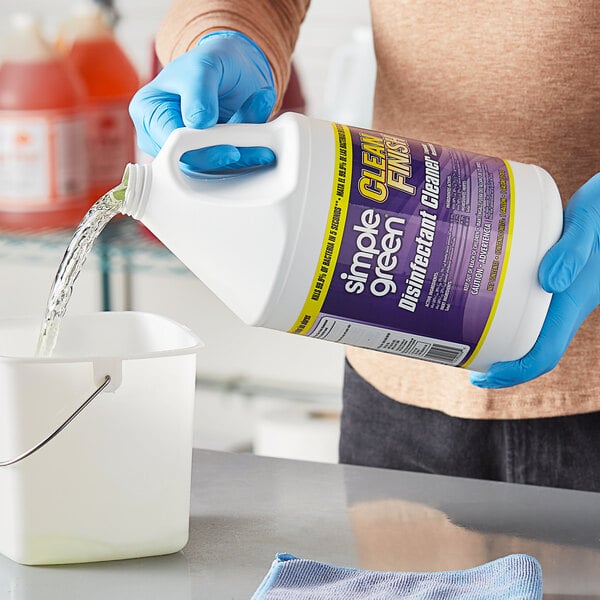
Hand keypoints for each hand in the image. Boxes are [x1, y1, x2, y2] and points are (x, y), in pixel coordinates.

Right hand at [129, 30, 276, 171]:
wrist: (232, 68)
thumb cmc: (210, 63)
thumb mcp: (203, 64)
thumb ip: (198, 91)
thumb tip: (197, 123)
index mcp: (148, 112)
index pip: (169, 143)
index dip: (200, 149)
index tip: (230, 149)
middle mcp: (161, 138)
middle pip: (192, 161)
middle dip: (228, 151)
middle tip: (255, 136)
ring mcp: (185, 152)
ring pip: (215, 168)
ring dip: (245, 149)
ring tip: (261, 120)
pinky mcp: (209, 160)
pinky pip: (230, 166)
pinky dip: (250, 150)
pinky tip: (262, 131)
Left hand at [470, 172, 599, 387]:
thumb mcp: (590, 221)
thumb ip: (574, 249)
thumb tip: (549, 282)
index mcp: (574, 301)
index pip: (545, 352)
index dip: (514, 372)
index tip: (483, 377)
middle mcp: (566, 304)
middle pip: (532, 348)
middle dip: (500, 363)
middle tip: (462, 358)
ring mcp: (560, 293)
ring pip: (530, 330)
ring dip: (501, 340)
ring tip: (465, 336)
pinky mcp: (554, 279)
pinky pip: (529, 307)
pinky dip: (506, 313)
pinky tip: (484, 299)